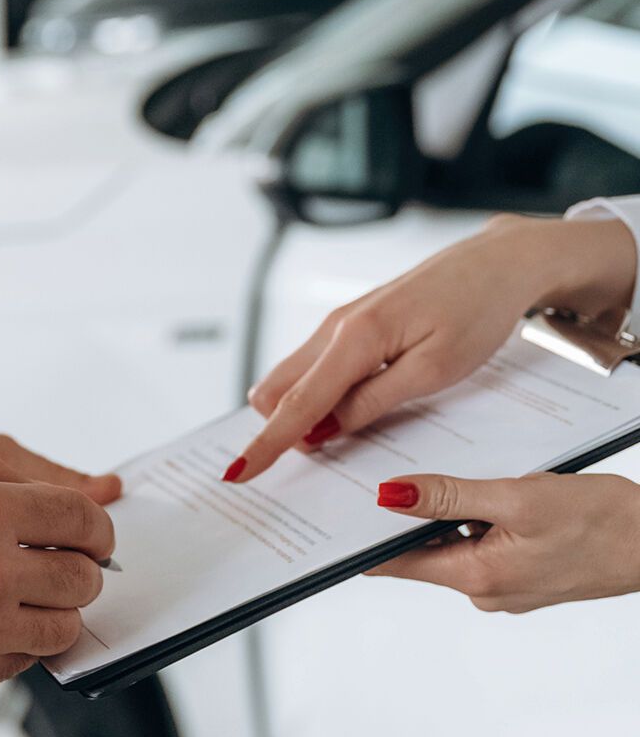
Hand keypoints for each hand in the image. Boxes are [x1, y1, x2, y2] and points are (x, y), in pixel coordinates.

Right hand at [0, 453, 114, 706]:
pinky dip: (15, 644)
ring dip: (49, 610)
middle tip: (44, 564)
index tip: (87, 535)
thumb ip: (10, 467)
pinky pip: (26, 662)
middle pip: (83, 577)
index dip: (93, 526)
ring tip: (9, 595)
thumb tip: (94, 488)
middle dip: (73, 568)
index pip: (82, 520)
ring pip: (64, 627)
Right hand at [229, 213, 636, 481]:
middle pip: (277, 389)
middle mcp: (336, 327)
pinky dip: (318, 396)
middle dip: (278, 430)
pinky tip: (346, 411)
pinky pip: (316, 367)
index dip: (267, 443)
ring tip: (335, 439)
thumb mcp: (433, 371)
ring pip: (294, 378)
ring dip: (300, 414)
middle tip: (310, 461)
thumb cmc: (476, 311)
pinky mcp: (352, 324)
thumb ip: (373, 401)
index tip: (239, 473)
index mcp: (355, 338)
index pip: (298, 403)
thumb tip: (326, 430)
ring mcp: (340, 323)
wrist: (497, 263)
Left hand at [369, 471, 639, 611]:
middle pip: (424, 550)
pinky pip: (484, 543)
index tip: (341, 511)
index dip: (366, 536)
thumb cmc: (600, 522)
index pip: (396, 562)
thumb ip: (449, 496)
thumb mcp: (517, 498)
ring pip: (456, 542)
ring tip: (470, 480)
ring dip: (453, 512)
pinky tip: (500, 494)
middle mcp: (485, 590)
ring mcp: (506, 585)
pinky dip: (481, 518)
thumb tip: (391, 496)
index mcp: (476, 577)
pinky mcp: (524, 573)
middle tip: (403, 471)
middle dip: (413, 514)